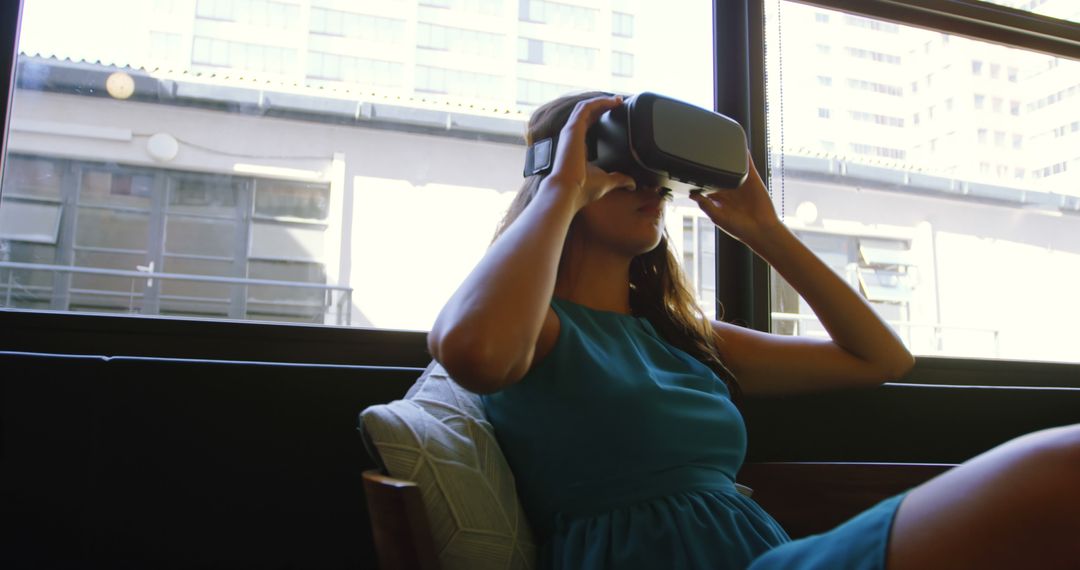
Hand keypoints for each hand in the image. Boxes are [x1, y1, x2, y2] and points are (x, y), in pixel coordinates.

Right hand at [541, 95, 636, 210]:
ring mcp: (571, 132)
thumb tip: (632, 183)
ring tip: (617, 99)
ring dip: (602, 101)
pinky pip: (584, 108)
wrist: (568, 191)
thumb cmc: (582, 189)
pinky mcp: (572, 128)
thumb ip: (619, 179)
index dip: (601, 116)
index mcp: (578, 147)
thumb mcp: (606, 180)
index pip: (589, 125)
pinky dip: (597, 102)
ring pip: (585, 108)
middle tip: (619, 102)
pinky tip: (611, 101)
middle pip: (587, 114)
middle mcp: (573, 137)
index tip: (615, 113)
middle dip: (603, 106)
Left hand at [689, 152, 781, 246]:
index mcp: (718, 198)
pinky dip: (744, 156)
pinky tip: (740, 147)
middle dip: (711, 163)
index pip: (705, 183)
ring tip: (719, 145)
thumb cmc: (739, 228)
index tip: (690, 167)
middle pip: (717, 171)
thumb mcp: (718, 217)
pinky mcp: (753, 180)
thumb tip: (692, 194)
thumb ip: (705, 205)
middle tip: (702, 151)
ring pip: (731, 166)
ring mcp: (740, 183)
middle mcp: (728, 189)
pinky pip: (748, 165)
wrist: (761, 230)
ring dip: (727, 157)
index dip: (699, 175)